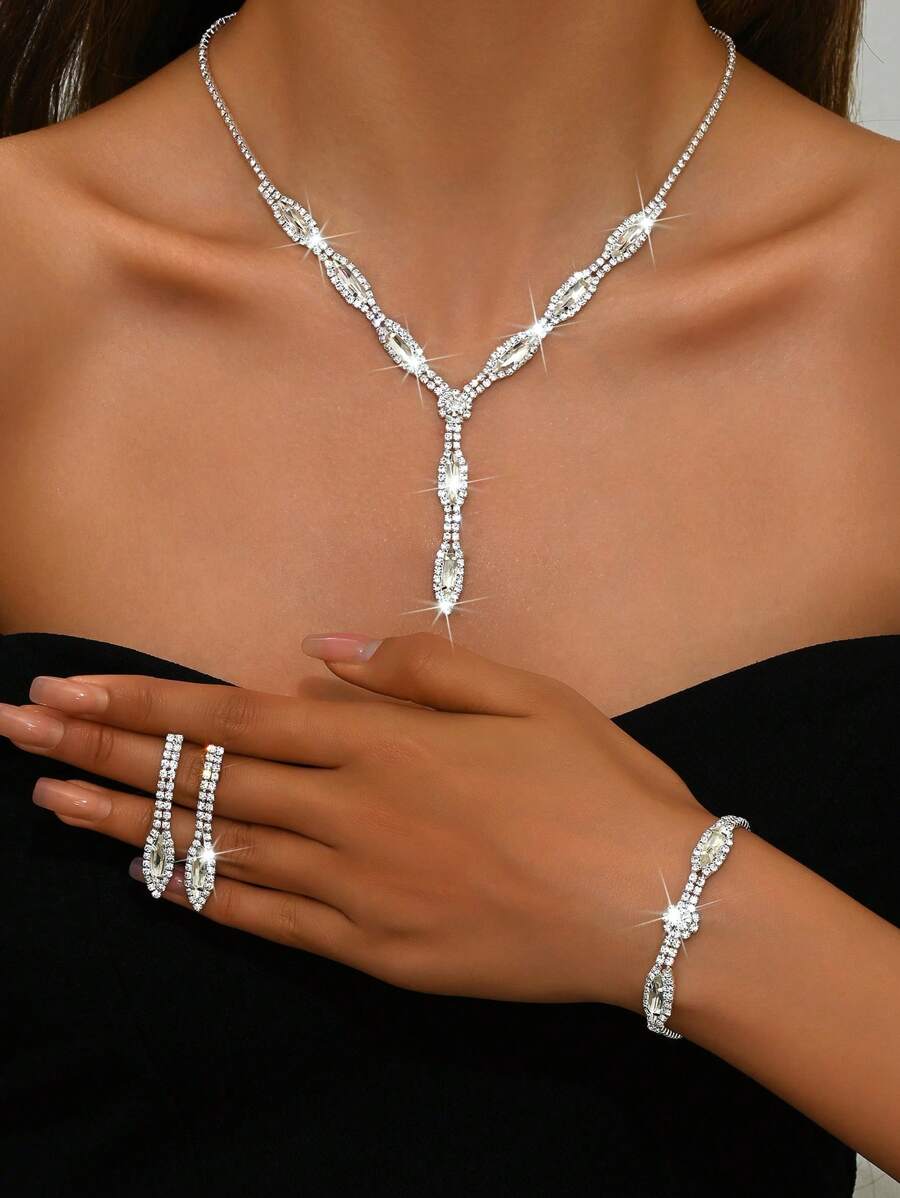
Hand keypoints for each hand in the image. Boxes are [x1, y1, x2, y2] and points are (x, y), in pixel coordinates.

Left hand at [4, 633, 710, 1008]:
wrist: (658, 907)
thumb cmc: (600, 786)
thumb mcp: (526, 693)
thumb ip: (417, 667)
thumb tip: (322, 653)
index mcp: (386, 742)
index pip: (235, 717)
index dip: (144, 702)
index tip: (69, 691)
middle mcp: (352, 813)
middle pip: (204, 780)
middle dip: (102, 754)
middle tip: (19, 736)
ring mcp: (356, 891)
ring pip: (215, 851)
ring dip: (126, 826)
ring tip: (49, 808)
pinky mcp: (375, 954)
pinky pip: (267, 922)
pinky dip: (202, 896)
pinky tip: (150, 880)